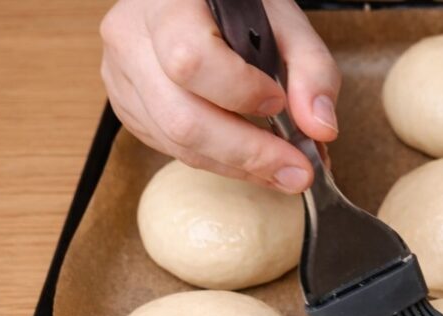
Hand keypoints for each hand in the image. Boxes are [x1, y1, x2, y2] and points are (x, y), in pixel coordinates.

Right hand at [100, 0, 340, 192]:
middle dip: (248, 153)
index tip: (279, 103)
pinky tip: (252, 159)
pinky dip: (219, 161)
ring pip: (176, 142)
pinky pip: (171, 148)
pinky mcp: (127, 106)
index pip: (191, 60)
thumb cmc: (239, 9)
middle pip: (182, 118)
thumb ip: (312, 70)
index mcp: (168, 4)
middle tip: (297, 172)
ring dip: (238, 166)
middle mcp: (132, 38)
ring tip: (283, 169)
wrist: (197, 4)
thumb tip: (320, 128)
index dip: (240, 92)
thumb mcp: (285, 24)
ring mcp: (121, 75)